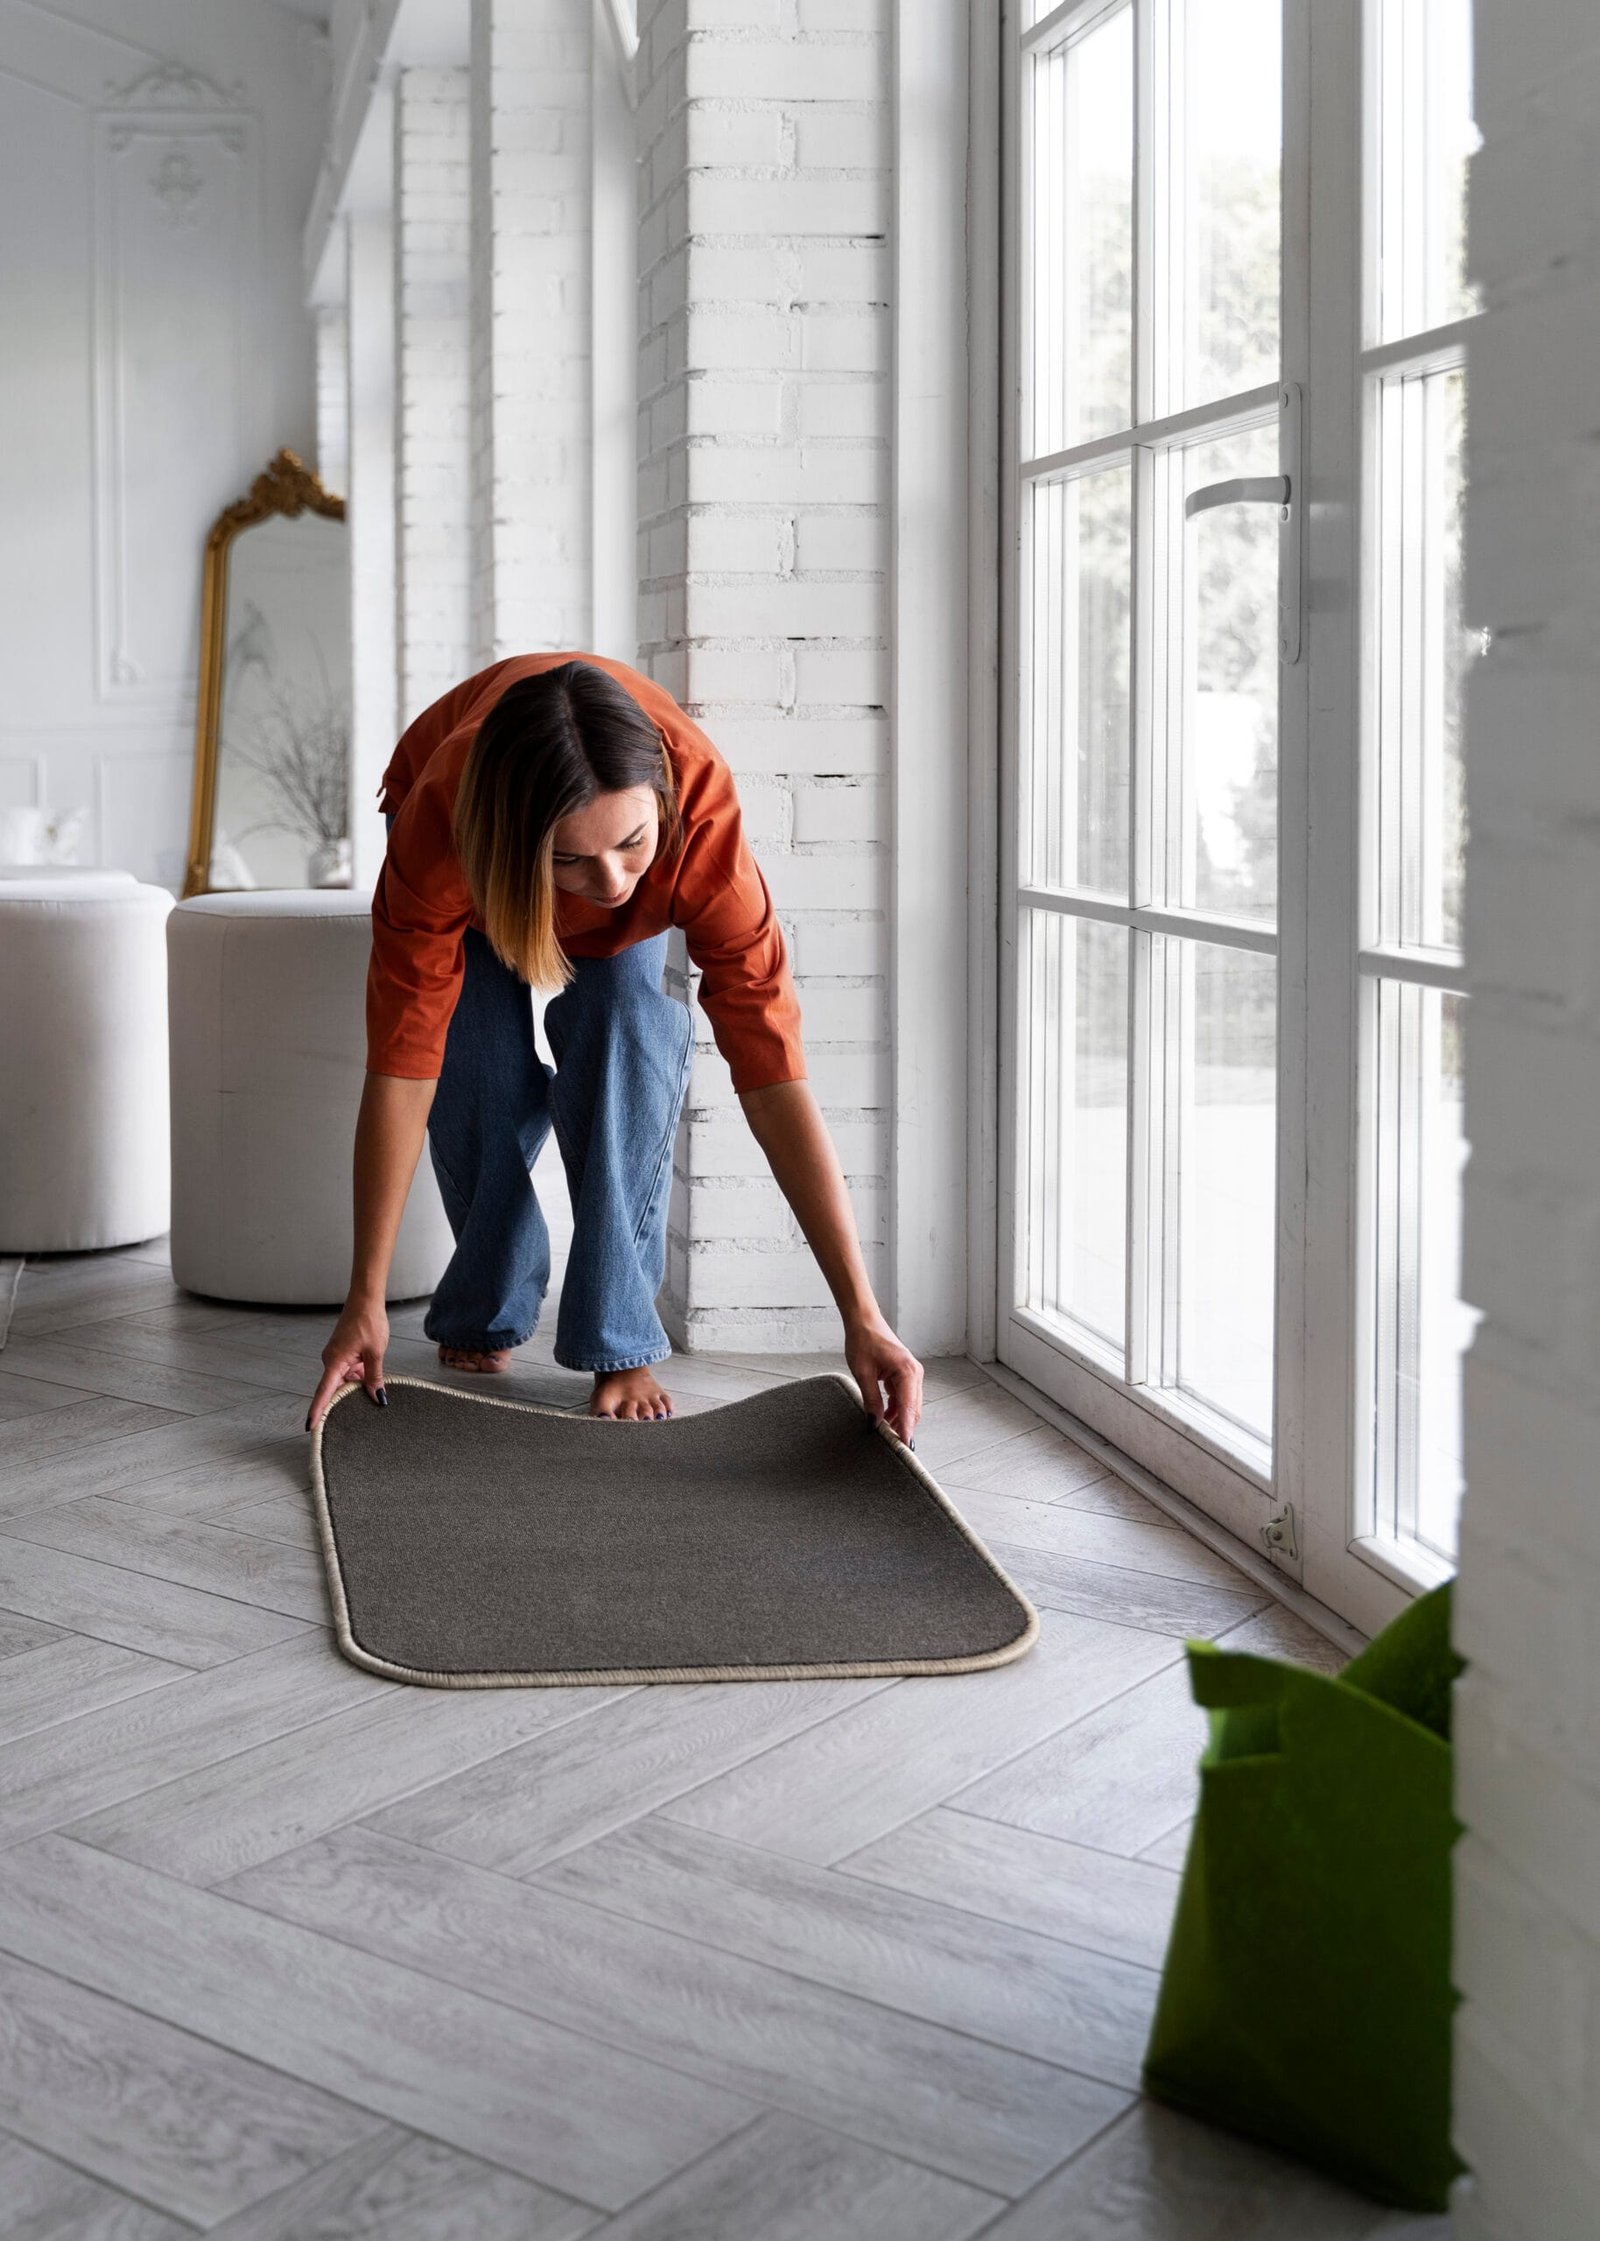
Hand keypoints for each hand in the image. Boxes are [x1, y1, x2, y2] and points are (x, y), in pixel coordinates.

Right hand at [308, 1295, 389, 1430]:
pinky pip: (348, 1372)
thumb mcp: (375, 1353)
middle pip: (334, 1389)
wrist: (366, 1300)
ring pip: (343, 1380)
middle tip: (353, 1419)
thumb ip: (374, 1377)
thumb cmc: (368, 1322)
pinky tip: (369, 1383)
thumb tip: (378, 1397)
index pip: (324, 1392)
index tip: (309, 1426)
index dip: (316, 1410)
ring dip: (354, 1387)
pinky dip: (357, 1378)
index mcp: (335, 1361)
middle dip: (343, 1401)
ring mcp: (337, 1357)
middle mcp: (331, 1361)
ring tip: (369, 1398)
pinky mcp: (343, 1353)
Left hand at [844, 1316, 923, 1446]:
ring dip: (899, 1419)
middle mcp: (914, 1373)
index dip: (906, 1429)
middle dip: (904, 1427)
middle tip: (892, 1446)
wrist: (864, 1321)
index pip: (909, 1408)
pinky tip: (885, 1417)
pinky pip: (904, 1397)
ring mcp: (912, 1374)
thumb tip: (874, 1423)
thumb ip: (871, 1401)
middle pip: (913, 1409)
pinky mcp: (905, 1374)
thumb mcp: (863, 1374)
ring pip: (909, 1405)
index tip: (905, 1447)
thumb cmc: (864, 1340)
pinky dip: (896, 1409)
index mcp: (907, 1371)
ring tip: (885, 1433)